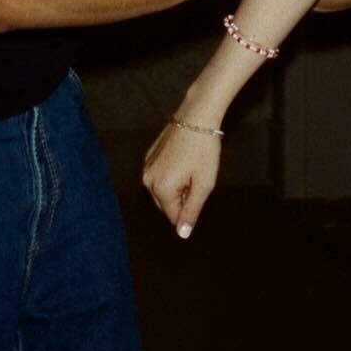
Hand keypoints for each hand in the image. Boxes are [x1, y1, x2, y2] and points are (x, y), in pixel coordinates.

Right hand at [143, 117, 221, 237]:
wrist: (197, 116)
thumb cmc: (204, 150)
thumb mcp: (203, 184)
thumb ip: (192, 211)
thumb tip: (182, 234)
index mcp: (160, 189)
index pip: (173, 216)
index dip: (190, 209)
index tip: (199, 190)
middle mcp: (147, 180)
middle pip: (165, 204)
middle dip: (181, 198)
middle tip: (197, 179)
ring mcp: (146, 166)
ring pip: (161, 190)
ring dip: (176, 187)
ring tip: (191, 168)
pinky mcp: (148, 155)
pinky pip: (158, 175)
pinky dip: (170, 174)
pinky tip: (183, 160)